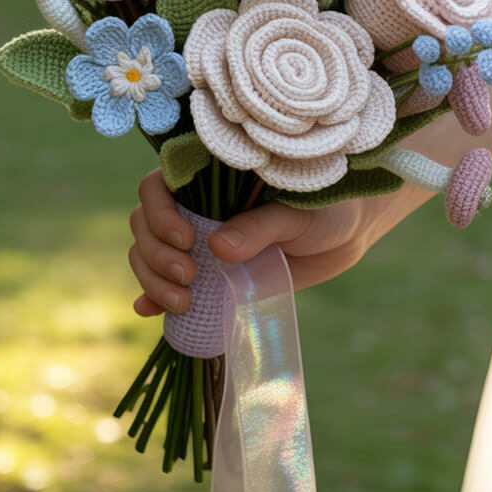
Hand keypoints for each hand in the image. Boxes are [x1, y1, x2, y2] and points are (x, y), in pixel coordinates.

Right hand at [128, 167, 376, 316]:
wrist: (346, 235)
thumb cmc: (326, 207)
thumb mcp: (298, 213)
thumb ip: (261, 226)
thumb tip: (218, 249)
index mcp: (212, 179)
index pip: (158, 186)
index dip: (160, 213)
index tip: (186, 239)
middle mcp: (197, 207)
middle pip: (146, 224)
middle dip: (156, 253)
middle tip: (189, 276)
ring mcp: (199, 242)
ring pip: (149, 254)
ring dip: (153, 279)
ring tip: (182, 303)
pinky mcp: (209, 274)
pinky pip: (168, 283)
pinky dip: (153, 298)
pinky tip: (148, 311)